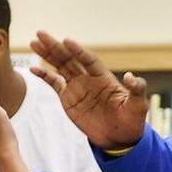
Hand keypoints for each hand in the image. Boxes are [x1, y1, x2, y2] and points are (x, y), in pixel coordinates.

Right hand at [29, 31, 149, 149]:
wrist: (119, 138)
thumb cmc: (131, 120)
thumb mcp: (138, 105)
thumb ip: (137, 89)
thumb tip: (131, 76)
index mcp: (103, 77)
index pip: (88, 59)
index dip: (78, 51)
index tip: (66, 41)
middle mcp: (88, 78)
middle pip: (69, 58)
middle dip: (55, 46)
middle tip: (41, 33)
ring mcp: (77, 87)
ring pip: (59, 66)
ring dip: (47, 55)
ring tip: (34, 42)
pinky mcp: (68, 99)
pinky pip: (54, 84)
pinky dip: (44, 76)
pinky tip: (33, 68)